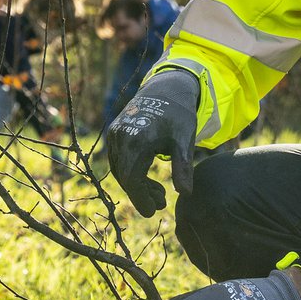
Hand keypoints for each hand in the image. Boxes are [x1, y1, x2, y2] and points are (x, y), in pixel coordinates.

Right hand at [105, 71, 200, 215]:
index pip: (132, 179)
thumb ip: (183, 167)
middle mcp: (121, 136)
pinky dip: (131, 171)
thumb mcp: (184, 141)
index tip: (152, 212)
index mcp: (138, 139)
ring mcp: (115, 133)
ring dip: (136, 184)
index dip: (141, 198)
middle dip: (141, 193)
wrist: (166, 88)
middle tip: (161, 202)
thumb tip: (186, 194)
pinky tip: (147, 177)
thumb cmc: (178, 115)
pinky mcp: (114, 132)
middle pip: (124, 176)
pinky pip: (118, 159)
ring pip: (120, 169)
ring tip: (158, 192)